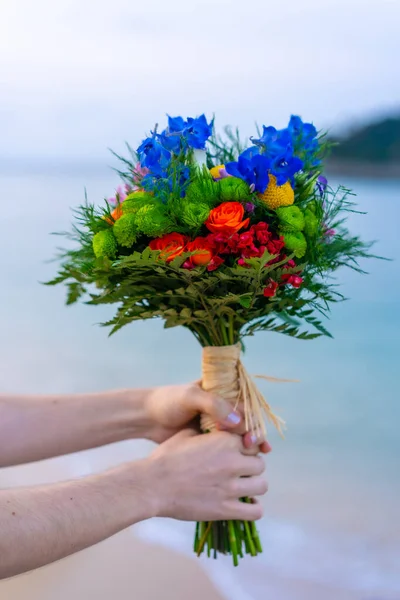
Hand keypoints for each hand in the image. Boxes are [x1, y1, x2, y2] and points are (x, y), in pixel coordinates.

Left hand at [144, 382, 270, 452]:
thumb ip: (214, 405)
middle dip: (254, 434)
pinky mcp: (209, 440)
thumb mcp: (190, 397)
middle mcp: (222, 407)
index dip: (253, 419)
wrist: (147, 417)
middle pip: (246, 421)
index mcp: (221, 391)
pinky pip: (228, 447)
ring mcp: (216, 424)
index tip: (252, 434)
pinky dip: (237, 455)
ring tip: (256, 459)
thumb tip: (237, 422)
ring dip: (250, 447)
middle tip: (254, 448)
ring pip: (239, 436)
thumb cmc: (168, 402)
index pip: (245, 405)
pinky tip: (244, 464)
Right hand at [147, 429, 267, 521]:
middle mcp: (233, 462)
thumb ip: (209, 432)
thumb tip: (219, 432)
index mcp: (225, 441)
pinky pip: (255, 511)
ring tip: (243, 488)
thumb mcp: (188, 434)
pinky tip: (245, 505)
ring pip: (262, 485)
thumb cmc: (167, 456)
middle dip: (250, 467)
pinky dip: (253, 508)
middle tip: (238, 472)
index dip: (247, 449)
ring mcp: (231, 487)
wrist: (153, 484)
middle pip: (260, 464)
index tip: (240, 454)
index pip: (253, 443)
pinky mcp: (226, 509)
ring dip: (253, 486)